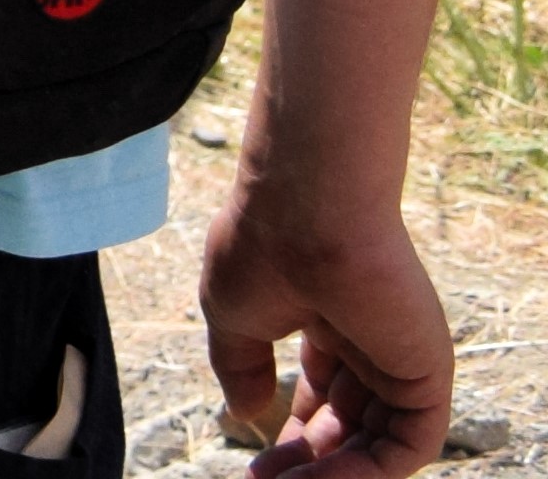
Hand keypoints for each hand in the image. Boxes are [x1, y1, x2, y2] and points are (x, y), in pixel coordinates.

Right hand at [197, 165, 451, 472]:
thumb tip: (247, 415)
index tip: (255, 463)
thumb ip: (241, 367)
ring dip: (334, 475)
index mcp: (329, 324)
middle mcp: (370, 344)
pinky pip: (408, 445)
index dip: (291, 435)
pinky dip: (369, 472)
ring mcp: (401, 360)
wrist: (304, 208)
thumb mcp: (232, 316)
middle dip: (309, 462)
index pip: (323, 398)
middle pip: (350, 426)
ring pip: (379, 443)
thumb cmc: (260, 247)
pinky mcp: (428, 374)